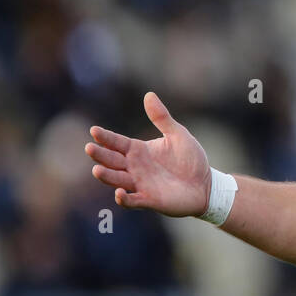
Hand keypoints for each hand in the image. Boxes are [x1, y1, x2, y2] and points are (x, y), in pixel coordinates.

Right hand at [84, 91, 211, 216]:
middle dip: (100, 155)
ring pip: (117, 180)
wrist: (206, 184)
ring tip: (97, 170)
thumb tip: (149, 94)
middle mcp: (134, 167)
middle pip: (112, 161)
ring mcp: (140, 184)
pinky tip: (119, 194)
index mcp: (139, 150)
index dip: (105, 137)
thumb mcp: (178, 135)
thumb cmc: (191, 159)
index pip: (117, 142)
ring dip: (107, 176)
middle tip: (89, 148)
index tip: (94, 131)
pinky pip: (132, 201)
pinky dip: (124, 199)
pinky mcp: (149, 200)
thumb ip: (162, 118)